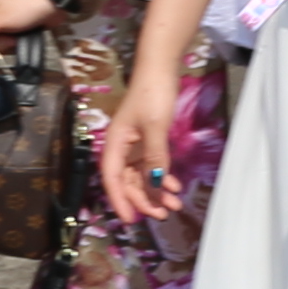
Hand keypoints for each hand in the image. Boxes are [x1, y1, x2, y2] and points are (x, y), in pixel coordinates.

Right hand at [104, 68, 181, 227]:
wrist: (161, 68)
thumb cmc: (153, 94)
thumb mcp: (155, 127)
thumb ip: (155, 156)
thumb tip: (154, 184)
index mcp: (114, 144)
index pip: (112, 179)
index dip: (120, 200)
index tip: (131, 220)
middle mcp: (121, 147)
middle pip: (128, 182)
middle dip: (144, 199)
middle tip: (162, 214)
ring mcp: (134, 144)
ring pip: (141, 176)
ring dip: (156, 191)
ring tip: (173, 204)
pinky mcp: (147, 140)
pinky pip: (151, 165)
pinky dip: (162, 176)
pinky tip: (174, 185)